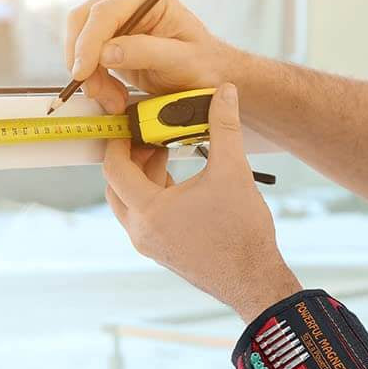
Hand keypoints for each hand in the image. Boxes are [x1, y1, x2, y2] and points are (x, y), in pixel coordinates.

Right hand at [65, 0, 227, 114]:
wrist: (206, 74)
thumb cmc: (201, 64)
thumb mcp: (180, 60)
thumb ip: (145, 52)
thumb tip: (107, 52)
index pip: (104, 12)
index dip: (87, 43)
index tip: (82, 73)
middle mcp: (129, 0)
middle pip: (83, 21)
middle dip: (83, 60)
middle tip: (97, 92)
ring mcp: (118, 19)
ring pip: (80, 41)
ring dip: (89, 75)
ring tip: (112, 99)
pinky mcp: (111, 40)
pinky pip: (88, 57)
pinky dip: (94, 79)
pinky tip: (112, 94)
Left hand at [102, 84, 299, 321]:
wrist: (253, 278)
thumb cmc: (242, 231)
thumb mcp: (233, 171)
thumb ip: (224, 126)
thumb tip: (224, 90)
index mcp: (149, 212)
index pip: (114, 168)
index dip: (120, 140)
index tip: (132, 122)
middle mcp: (141, 231)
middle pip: (116, 186)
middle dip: (129, 157)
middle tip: (150, 135)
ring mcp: (149, 244)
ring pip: (129, 203)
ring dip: (142, 176)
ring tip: (166, 151)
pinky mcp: (161, 251)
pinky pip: (145, 217)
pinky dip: (153, 194)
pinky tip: (177, 178)